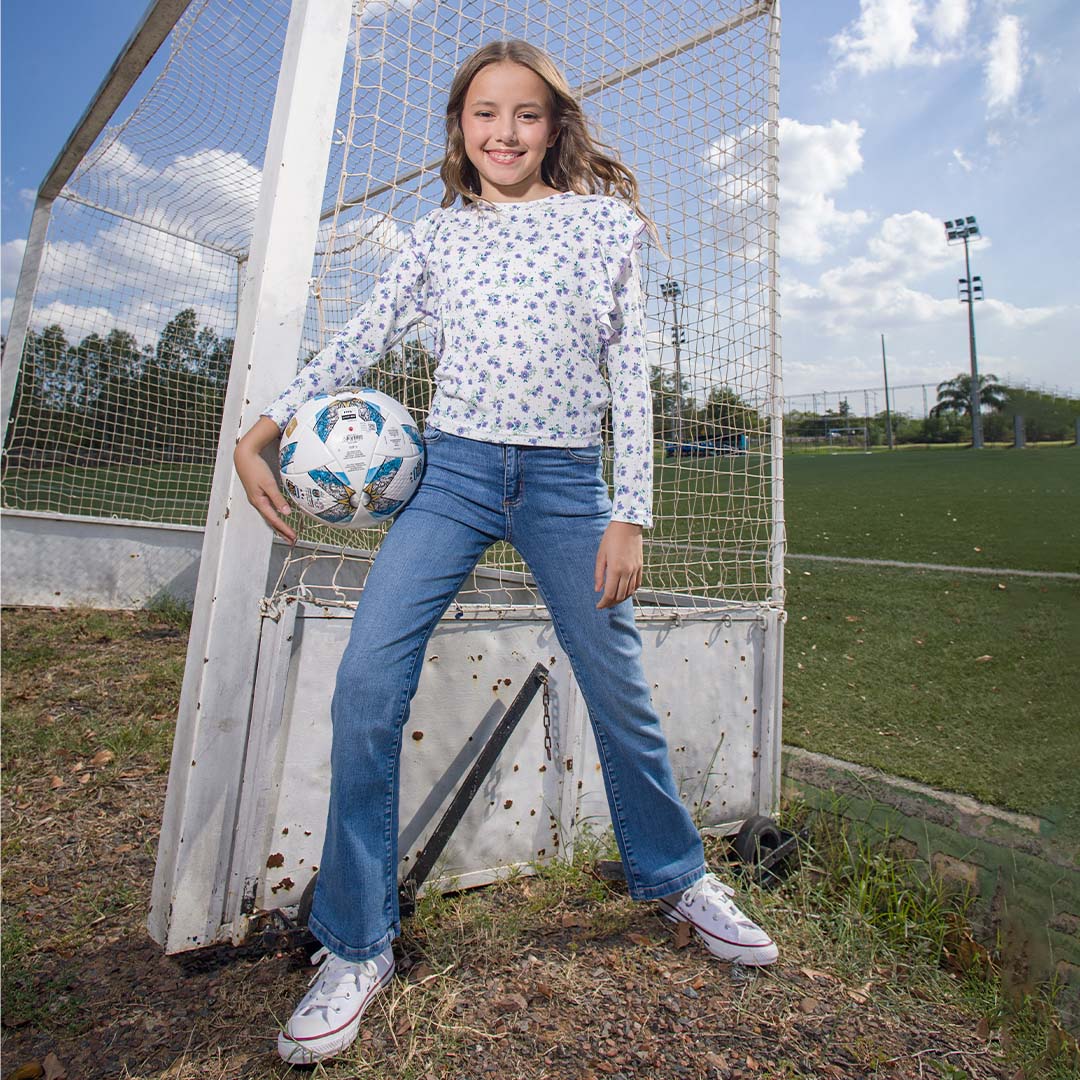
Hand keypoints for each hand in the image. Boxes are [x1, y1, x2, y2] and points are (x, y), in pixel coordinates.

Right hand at [233, 416, 296, 544]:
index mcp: (259, 502)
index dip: (284, 529)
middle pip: (270, 521)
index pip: (274, 520)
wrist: (244, 456)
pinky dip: (274, 516)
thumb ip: (278, 499)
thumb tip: (287, 513)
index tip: (293, 537)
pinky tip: (278, 517)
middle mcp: (257, 502)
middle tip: (291, 541)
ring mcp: (256, 498)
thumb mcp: (269, 484)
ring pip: (269, 516)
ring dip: (278, 525)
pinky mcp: (257, 493)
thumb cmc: (256, 468)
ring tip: (286, 533)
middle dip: (281, 532)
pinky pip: (267, 509)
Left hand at [594, 520, 642, 608]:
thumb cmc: (611, 538)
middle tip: (604, 604)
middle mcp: (627, 571)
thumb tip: (598, 589)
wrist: (627, 525)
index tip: (598, 606)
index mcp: (615, 569)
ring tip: (613, 599)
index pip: (610, 594)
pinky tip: (624, 591)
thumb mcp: (600, 555)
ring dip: (621, 598)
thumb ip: (599, 574)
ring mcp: (635, 569)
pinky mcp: (640, 566)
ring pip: (630, 592)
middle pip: (620, 596)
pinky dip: (631, 591)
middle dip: (611, 603)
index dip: (604, 603)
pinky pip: (637, 584)